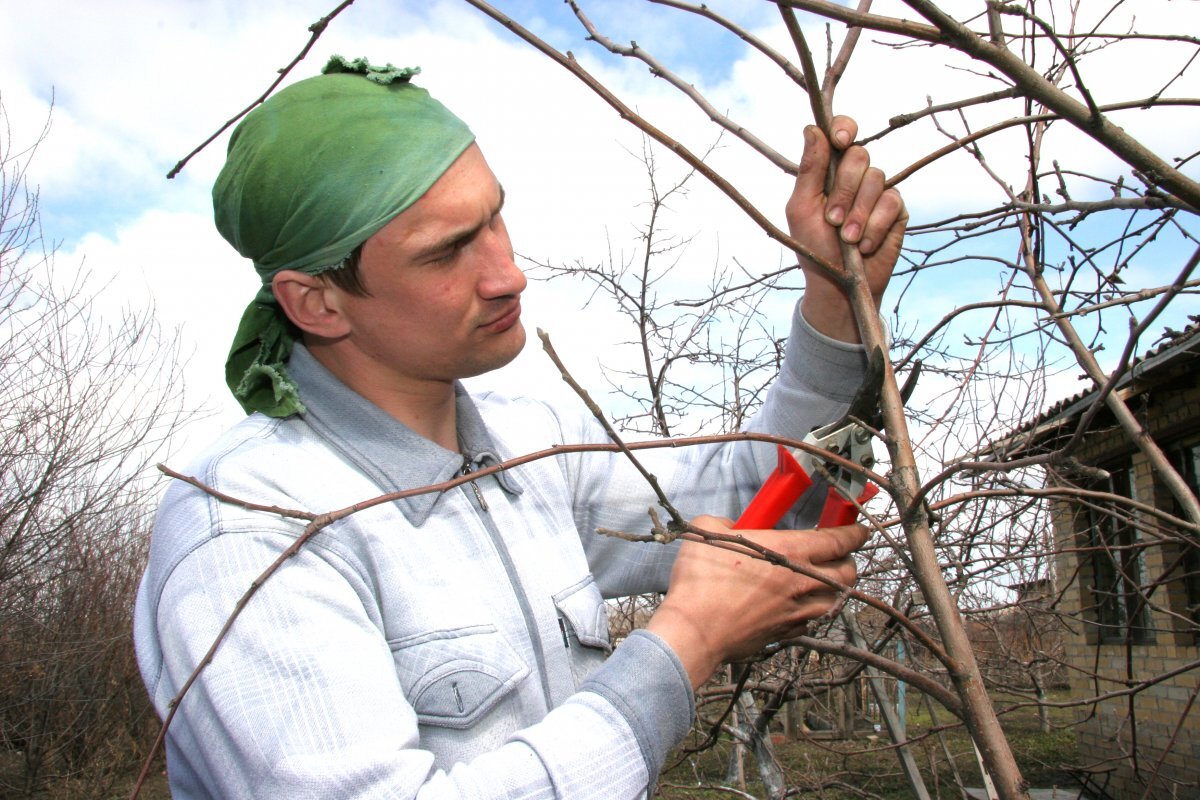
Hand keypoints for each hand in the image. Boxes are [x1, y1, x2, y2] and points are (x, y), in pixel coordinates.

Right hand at [646, 516, 868, 688]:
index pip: (840, 540)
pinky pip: (813, 620)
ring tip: (823, 580)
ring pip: (836, 599)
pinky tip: (800, 605)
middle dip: (849, 560)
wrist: (695, 630)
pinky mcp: (786, 633)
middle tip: (838, 554)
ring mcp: (797, 611)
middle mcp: (802, 581)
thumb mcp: (709, 530)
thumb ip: (728, 522)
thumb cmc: (701, 579)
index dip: (855, 533)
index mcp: (790, 550)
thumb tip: (732, 525)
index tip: (860, 530)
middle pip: (848, 572)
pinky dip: (814, 611)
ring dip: (835, 588)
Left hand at [787, 116, 906, 342]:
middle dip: (844, 189)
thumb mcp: (802, 209)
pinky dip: (875, 226)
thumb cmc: (814, 247)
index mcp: (829, 170)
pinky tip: (864, 245)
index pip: (842, 132)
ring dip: (858, 213)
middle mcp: (855, 176)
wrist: (838, 285)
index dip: (844, 129)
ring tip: (848, 239)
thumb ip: (808, 170)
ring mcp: (877, 191)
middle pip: (858, 155)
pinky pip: (892, 201)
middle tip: (833, 220)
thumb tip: (811, 128)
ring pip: (876, 178)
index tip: (839, 142)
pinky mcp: (896, 210)